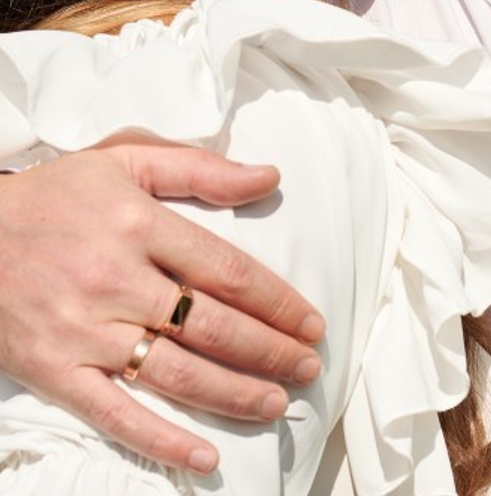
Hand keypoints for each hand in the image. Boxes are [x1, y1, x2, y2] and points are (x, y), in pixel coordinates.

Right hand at [0, 143, 326, 472]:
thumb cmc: (57, 192)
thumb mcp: (127, 158)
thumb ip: (201, 170)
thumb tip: (269, 176)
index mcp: (140, 226)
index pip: (227, 270)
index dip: (277, 301)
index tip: (311, 321)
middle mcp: (116, 281)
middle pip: (211, 326)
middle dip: (269, 351)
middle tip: (310, 367)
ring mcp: (83, 331)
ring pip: (174, 373)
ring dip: (233, 394)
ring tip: (276, 403)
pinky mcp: (52, 371)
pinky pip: (114, 414)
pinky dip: (161, 441)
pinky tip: (204, 458)